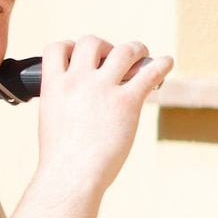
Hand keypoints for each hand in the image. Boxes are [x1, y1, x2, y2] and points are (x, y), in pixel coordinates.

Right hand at [33, 36, 170, 197]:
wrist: (71, 176)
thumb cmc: (61, 160)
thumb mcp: (51, 121)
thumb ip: (62, 105)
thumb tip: (75, 107)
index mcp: (53, 86)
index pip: (56, 48)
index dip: (69, 47)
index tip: (78, 54)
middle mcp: (78, 81)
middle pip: (91, 42)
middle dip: (104, 46)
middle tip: (112, 59)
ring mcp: (102, 89)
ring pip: (123, 51)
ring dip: (135, 48)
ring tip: (141, 54)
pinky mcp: (126, 102)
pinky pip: (149, 73)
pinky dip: (161, 64)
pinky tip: (167, 63)